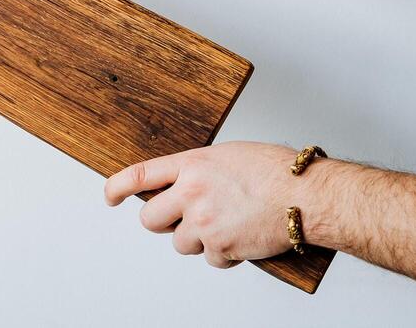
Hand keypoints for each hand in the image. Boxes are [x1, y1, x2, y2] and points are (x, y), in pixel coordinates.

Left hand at [103, 142, 308, 266]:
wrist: (306, 195)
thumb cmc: (275, 171)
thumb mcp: (227, 157)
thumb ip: (198, 171)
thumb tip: (181, 186)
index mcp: (191, 164)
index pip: (140, 175)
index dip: (117, 187)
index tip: (109, 196)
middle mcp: (191, 193)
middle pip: (150, 220)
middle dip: (162, 224)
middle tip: (182, 221)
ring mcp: (204, 222)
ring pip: (180, 243)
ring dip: (197, 240)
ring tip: (226, 225)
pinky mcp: (221, 247)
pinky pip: (210, 259)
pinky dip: (224, 254)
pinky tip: (242, 237)